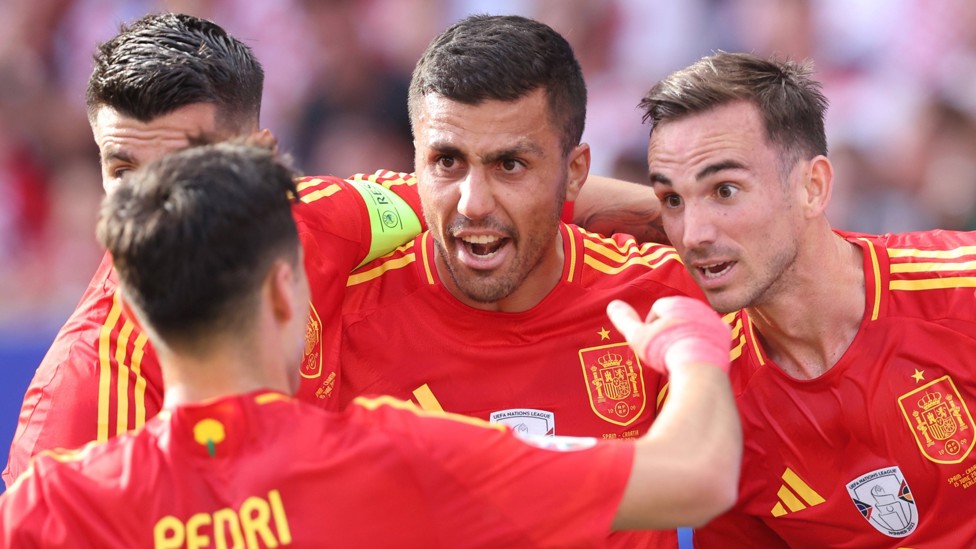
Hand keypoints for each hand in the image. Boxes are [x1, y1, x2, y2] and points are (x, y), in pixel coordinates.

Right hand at [607, 297, 729, 373]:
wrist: (699, 369)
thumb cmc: (666, 351)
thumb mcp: (638, 336)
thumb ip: (624, 320)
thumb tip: (612, 305)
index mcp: (674, 303)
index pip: (657, 310)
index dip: (650, 326)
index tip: (649, 343)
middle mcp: (695, 306)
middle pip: (676, 316)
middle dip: (669, 329)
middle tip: (663, 350)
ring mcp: (711, 320)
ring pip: (694, 324)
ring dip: (685, 334)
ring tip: (678, 354)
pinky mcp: (724, 335)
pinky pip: (713, 334)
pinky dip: (705, 340)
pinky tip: (700, 349)